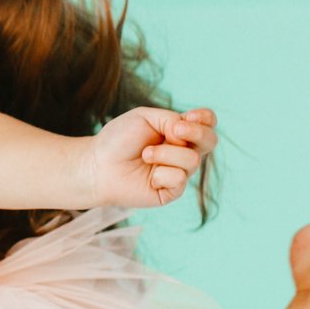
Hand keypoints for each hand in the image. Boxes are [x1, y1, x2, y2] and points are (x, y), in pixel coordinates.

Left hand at [87, 106, 216, 209]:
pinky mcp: (171, 192)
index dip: (205, 119)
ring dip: (166, 153)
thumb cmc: (119, 139)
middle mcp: (182, 152)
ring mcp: (178, 172)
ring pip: (192, 160)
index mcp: (179, 132)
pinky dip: (162, 173)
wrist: (99, 164)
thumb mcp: (146, 117)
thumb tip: (187, 136)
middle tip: (175, 129)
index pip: (207, 123)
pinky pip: (179, 179)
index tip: (190, 116)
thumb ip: (171, 119)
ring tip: (145, 154)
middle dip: (197, 132)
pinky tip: (149, 175)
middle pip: (210, 141)